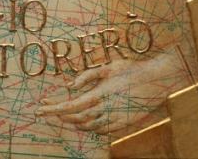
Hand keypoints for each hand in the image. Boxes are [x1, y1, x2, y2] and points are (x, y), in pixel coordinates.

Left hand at [36, 55, 179, 135]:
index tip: (40, 109)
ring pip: (87, 126)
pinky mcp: (122, 124)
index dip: (54, 109)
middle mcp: (106, 109)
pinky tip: (84, 119)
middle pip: (76, 118)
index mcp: (100, 93)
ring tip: (65, 114)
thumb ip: (87, 76)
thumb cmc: (132, 70)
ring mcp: (115, 118)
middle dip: (60, 114)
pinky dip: (89, 126)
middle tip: (49, 108)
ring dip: (74, 121)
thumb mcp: (108, 66)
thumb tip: (70, 85)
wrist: (157, 81)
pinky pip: (100, 130)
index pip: (71, 105)